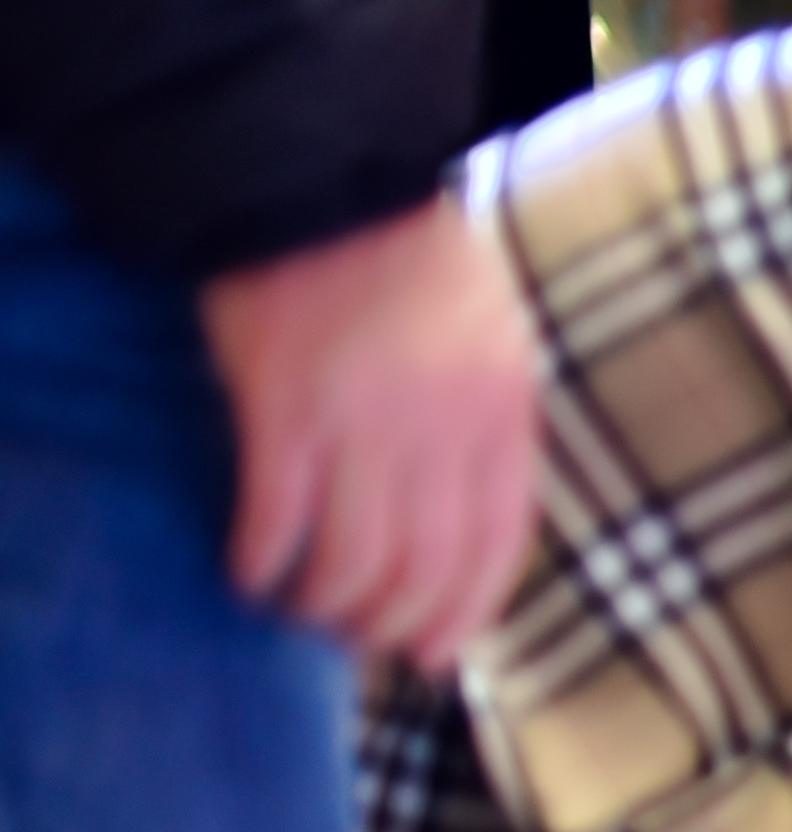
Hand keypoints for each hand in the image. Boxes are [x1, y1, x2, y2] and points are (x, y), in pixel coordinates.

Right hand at [198, 194, 537, 666]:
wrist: (327, 177)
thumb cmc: (414, 266)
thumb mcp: (494, 347)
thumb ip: (492, 433)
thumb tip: (477, 532)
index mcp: (502, 416)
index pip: (497, 549)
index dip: (465, 615)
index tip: (436, 654)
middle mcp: (441, 430)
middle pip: (423, 571)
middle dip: (388, 625)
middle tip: (353, 638)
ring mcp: (361, 421)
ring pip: (351, 560)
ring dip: (322, 603)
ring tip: (298, 609)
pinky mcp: (281, 406)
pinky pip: (276, 514)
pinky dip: (261, 557)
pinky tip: (248, 570)